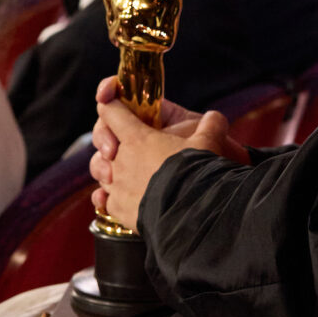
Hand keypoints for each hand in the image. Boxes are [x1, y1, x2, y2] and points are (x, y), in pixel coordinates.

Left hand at [90, 96, 230, 231]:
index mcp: (137, 138)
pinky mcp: (119, 210)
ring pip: (101, 173)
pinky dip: (111, 198)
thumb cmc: (196, 173)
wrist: (190, 215)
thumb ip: (211, 125)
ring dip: (111, 171)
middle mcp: (120, 161)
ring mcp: (117, 187)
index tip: (112, 101)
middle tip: (123, 146)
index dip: (111, 104)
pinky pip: (106, 200)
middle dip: (110, 142)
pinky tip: (122, 198)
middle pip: (102, 144)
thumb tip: (215, 119)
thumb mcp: (209, 142)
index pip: (111, 112)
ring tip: (127, 175)